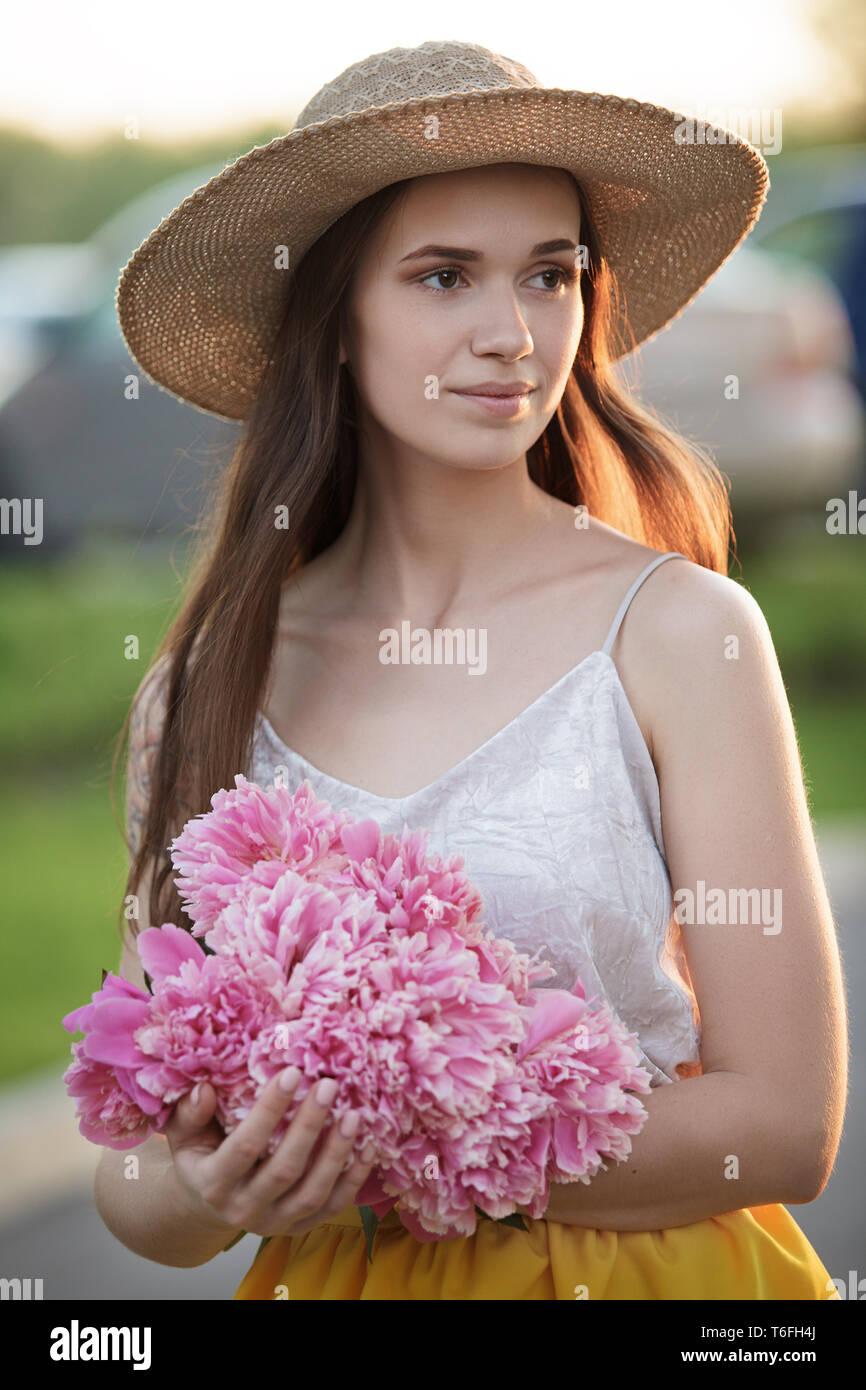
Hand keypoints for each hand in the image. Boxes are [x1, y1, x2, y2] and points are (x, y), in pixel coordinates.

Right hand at [163, 1069, 374, 1239]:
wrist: (207, 1206)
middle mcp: (244, 1210)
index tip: (292, 1072)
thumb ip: (189, 1113)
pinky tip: (368, 1146)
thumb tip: (204, 1089)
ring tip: (353, 1114)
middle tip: (328, 1085)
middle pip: (284, 1170)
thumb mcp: (183, 1135)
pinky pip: (333, 1206)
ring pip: (312, 1193)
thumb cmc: (199, 1157)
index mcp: (214, 1184)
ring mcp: (276, 1222)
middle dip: (309, 1125)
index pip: (244, 1147)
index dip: (269, 1110)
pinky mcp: (300, 1226)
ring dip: (336, 1153)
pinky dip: (354, 1178)